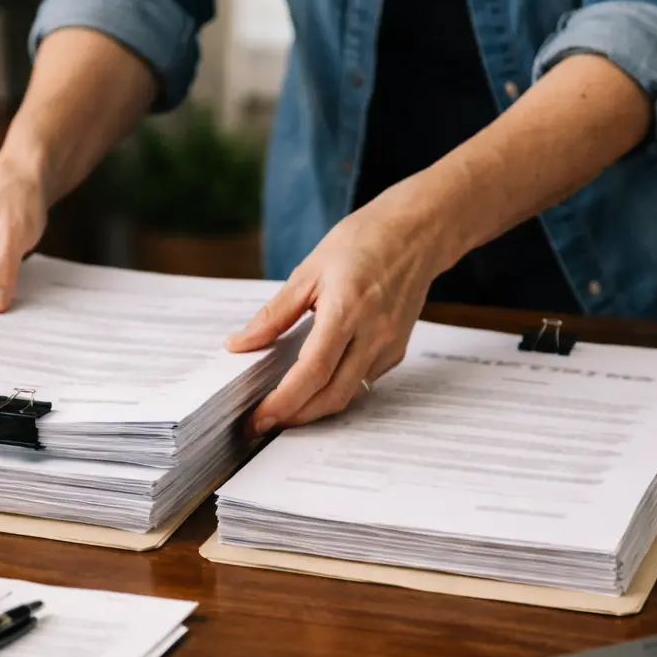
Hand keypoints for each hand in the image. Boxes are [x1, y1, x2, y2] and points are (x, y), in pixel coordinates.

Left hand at [226, 178, 450, 433]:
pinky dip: (334, 390)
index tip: (258, 417)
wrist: (416, 233)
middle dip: (294, 417)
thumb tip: (240, 344)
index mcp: (347, 309)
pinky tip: (312, 385)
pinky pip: (362, 382)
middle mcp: (373, 334)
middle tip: (262, 423)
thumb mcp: (308, 271)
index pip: (312, 371)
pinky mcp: (397, 351)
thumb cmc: (362, 242)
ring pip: (348, 395)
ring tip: (281, 408)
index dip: (283, 401)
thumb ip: (274, 314)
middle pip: (332, 395)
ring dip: (313, 409)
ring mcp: (389, 345)